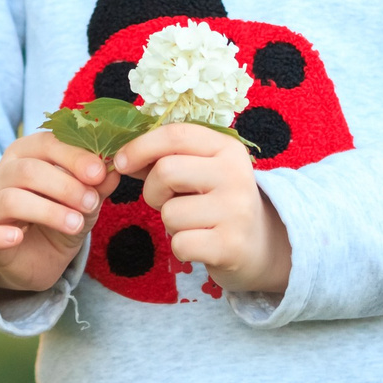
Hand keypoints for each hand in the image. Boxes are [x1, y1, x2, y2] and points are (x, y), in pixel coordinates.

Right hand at [0, 131, 107, 293]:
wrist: (40, 260)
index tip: (99, 172)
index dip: (73, 155)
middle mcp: (2, 174)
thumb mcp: (85, 202)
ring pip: (11, 199)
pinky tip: (17, 237)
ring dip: (47, 211)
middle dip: (64, 185)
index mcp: (26, 154)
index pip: (46, 143)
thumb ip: (97, 185)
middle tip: (92, 203)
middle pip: (28, 170)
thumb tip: (115, 168)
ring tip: (76, 224)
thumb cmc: (59, 219)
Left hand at [117, 124, 291, 296]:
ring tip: (194, 224)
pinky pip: (180, 244)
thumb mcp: (202, 171)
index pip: (175, 135)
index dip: (140, 146)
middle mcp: (235, 175)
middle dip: (154, 191)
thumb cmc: (218, 202)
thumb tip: (121, 156)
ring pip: (170, 213)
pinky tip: (202, 244)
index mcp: (227, 148)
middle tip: (168, 201)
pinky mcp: (231, 246)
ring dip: (171, 223)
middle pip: (166, 172)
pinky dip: (181, 248)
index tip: (121, 162)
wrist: (261, 246)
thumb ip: (166, 158)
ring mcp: (236, 211)